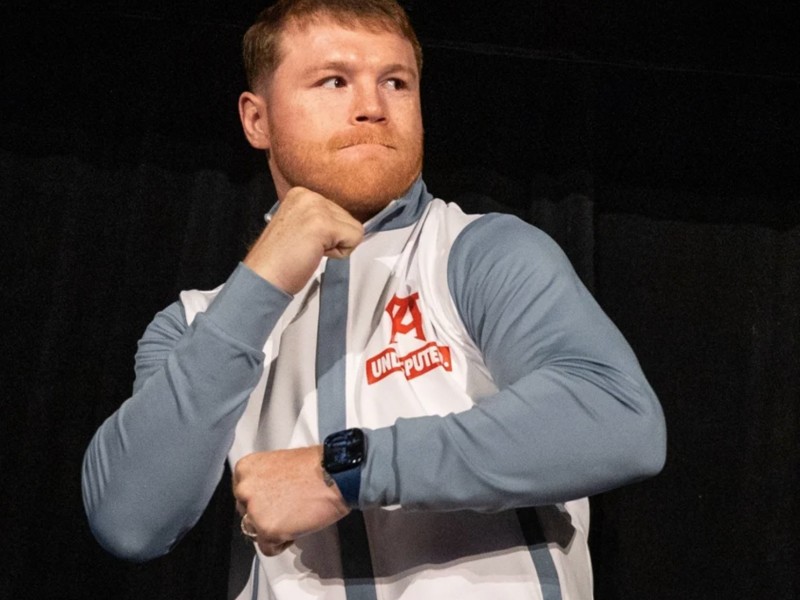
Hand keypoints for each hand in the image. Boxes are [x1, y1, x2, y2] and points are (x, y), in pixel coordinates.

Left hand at [233, 446, 349, 555]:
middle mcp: (244, 489)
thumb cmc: (316, 466)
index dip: (260, 501)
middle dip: (265, 515)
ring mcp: (254, 510)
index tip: (273, 501)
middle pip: (246, 514)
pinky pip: (268, 548)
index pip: (242, 495)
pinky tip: (297, 527)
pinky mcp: (267, 530)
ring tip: (294, 517)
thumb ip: (264, 480)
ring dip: (273, 530)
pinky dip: (282, 543)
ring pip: (255, 532)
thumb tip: (264, 496)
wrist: (336, 474)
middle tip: (286, 509)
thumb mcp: (279, 463)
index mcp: (246, 469)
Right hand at [244, 187, 364, 293]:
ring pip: (354, 228)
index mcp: (301, 194)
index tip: (305, 241)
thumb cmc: (279, 260)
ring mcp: (316, 208)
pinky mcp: (324, 224)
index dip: (328, 233)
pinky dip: (340, 253)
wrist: (264, 277)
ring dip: (336, 246)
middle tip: (307, 248)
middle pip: (348, 218)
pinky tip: (316, 253)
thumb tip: (343, 223)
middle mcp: (308, 196)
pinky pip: (355, 238)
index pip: (337, 211)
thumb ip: (319, 218)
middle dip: (333, 239)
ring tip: (310, 250)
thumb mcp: (299, 225)